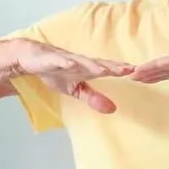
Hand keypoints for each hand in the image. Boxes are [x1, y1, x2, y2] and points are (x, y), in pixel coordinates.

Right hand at [12, 40, 134, 113]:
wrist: (31, 59)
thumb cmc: (55, 72)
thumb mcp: (74, 90)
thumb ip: (93, 98)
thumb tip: (113, 109)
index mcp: (87, 69)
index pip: (107, 70)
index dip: (121, 71)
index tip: (138, 73)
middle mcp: (80, 62)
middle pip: (99, 64)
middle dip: (113, 66)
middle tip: (128, 69)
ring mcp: (67, 58)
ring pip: (82, 61)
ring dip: (93, 64)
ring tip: (104, 69)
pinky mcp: (52, 58)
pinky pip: (60, 60)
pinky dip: (66, 62)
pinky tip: (72, 64)